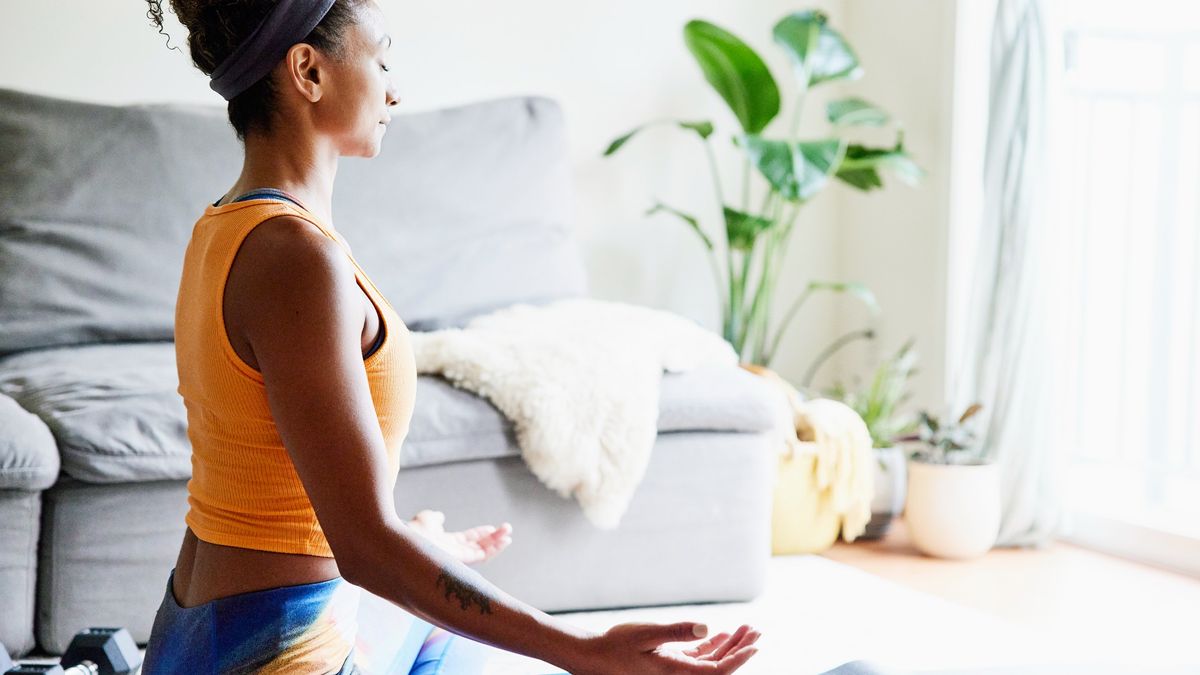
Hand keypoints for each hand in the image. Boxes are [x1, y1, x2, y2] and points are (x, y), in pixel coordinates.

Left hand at [406, 510, 511, 564]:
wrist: (406, 539)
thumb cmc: (412, 530)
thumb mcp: (426, 519)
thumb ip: (435, 518)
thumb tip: (440, 516)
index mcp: (447, 544)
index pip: (468, 540)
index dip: (480, 534)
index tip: (492, 527)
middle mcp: (454, 553)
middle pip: (478, 547)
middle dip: (493, 539)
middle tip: (507, 529)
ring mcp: (458, 558)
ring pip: (482, 552)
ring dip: (497, 543)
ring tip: (509, 534)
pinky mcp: (461, 560)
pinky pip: (482, 556)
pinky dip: (494, 548)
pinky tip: (504, 540)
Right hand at [570, 622, 759, 673]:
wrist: (594, 657)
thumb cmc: (617, 645)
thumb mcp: (647, 634)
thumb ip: (677, 632)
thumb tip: (707, 628)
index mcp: (676, 672)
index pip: (717, 670)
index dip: (739, 658)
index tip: (755, 644)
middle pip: (719, 666)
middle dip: (739, 649)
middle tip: (755, 630)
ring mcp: (675, 670)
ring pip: (711, 661)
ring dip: (728, 646)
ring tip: (745, 629)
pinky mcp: (669, 663)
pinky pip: (698, 658)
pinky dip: (712, 646)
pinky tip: (722, 634)